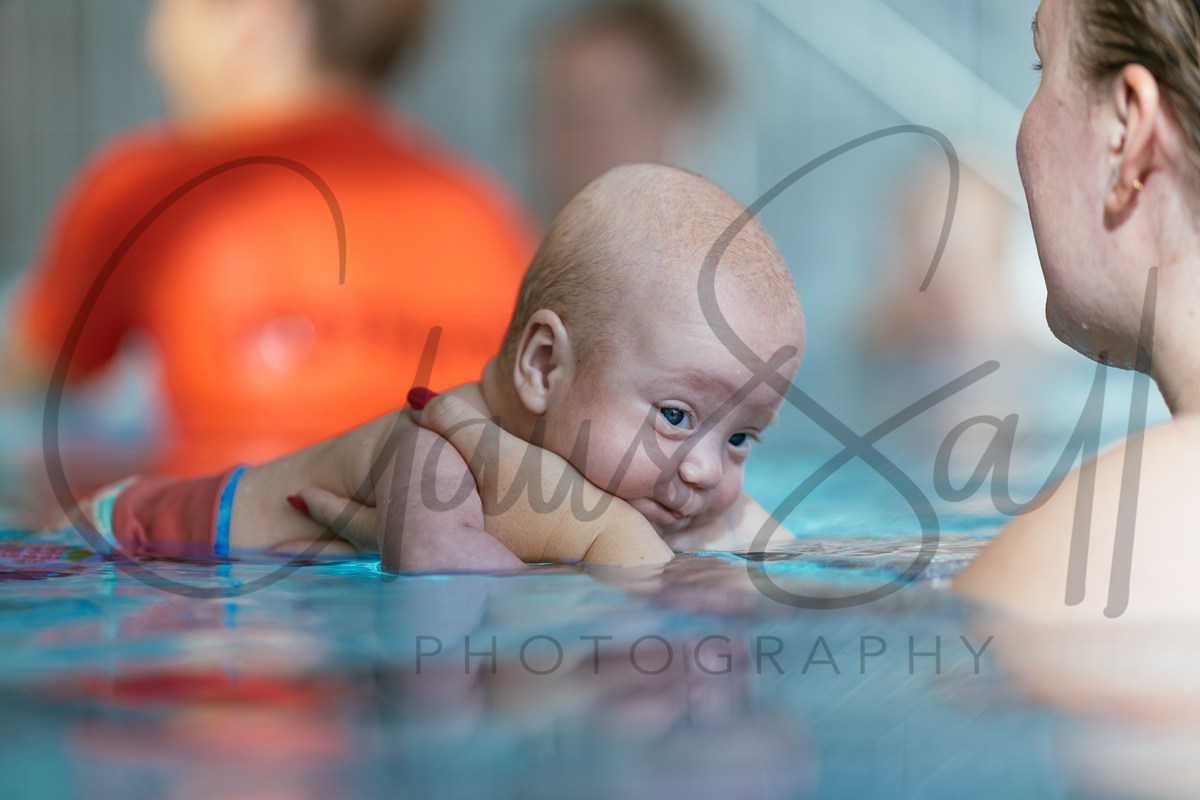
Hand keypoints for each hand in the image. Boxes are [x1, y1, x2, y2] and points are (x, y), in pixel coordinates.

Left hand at [293, 389, 672, 566]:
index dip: (330, 507)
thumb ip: (457, 422)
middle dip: (339, 530)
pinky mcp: (495, 582)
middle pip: (375, 547)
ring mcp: (467, 576)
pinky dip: (412, 555)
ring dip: (373, 543)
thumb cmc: (559, 507)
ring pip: (402, 561)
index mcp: (434, 533)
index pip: (365, 521)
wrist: (614, 560)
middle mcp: (443, 561)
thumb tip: (413, 394)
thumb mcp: (505, 455)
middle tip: (306, 517)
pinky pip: (434, 569)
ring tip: (349, 534)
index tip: (300, 495)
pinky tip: (420, 548)